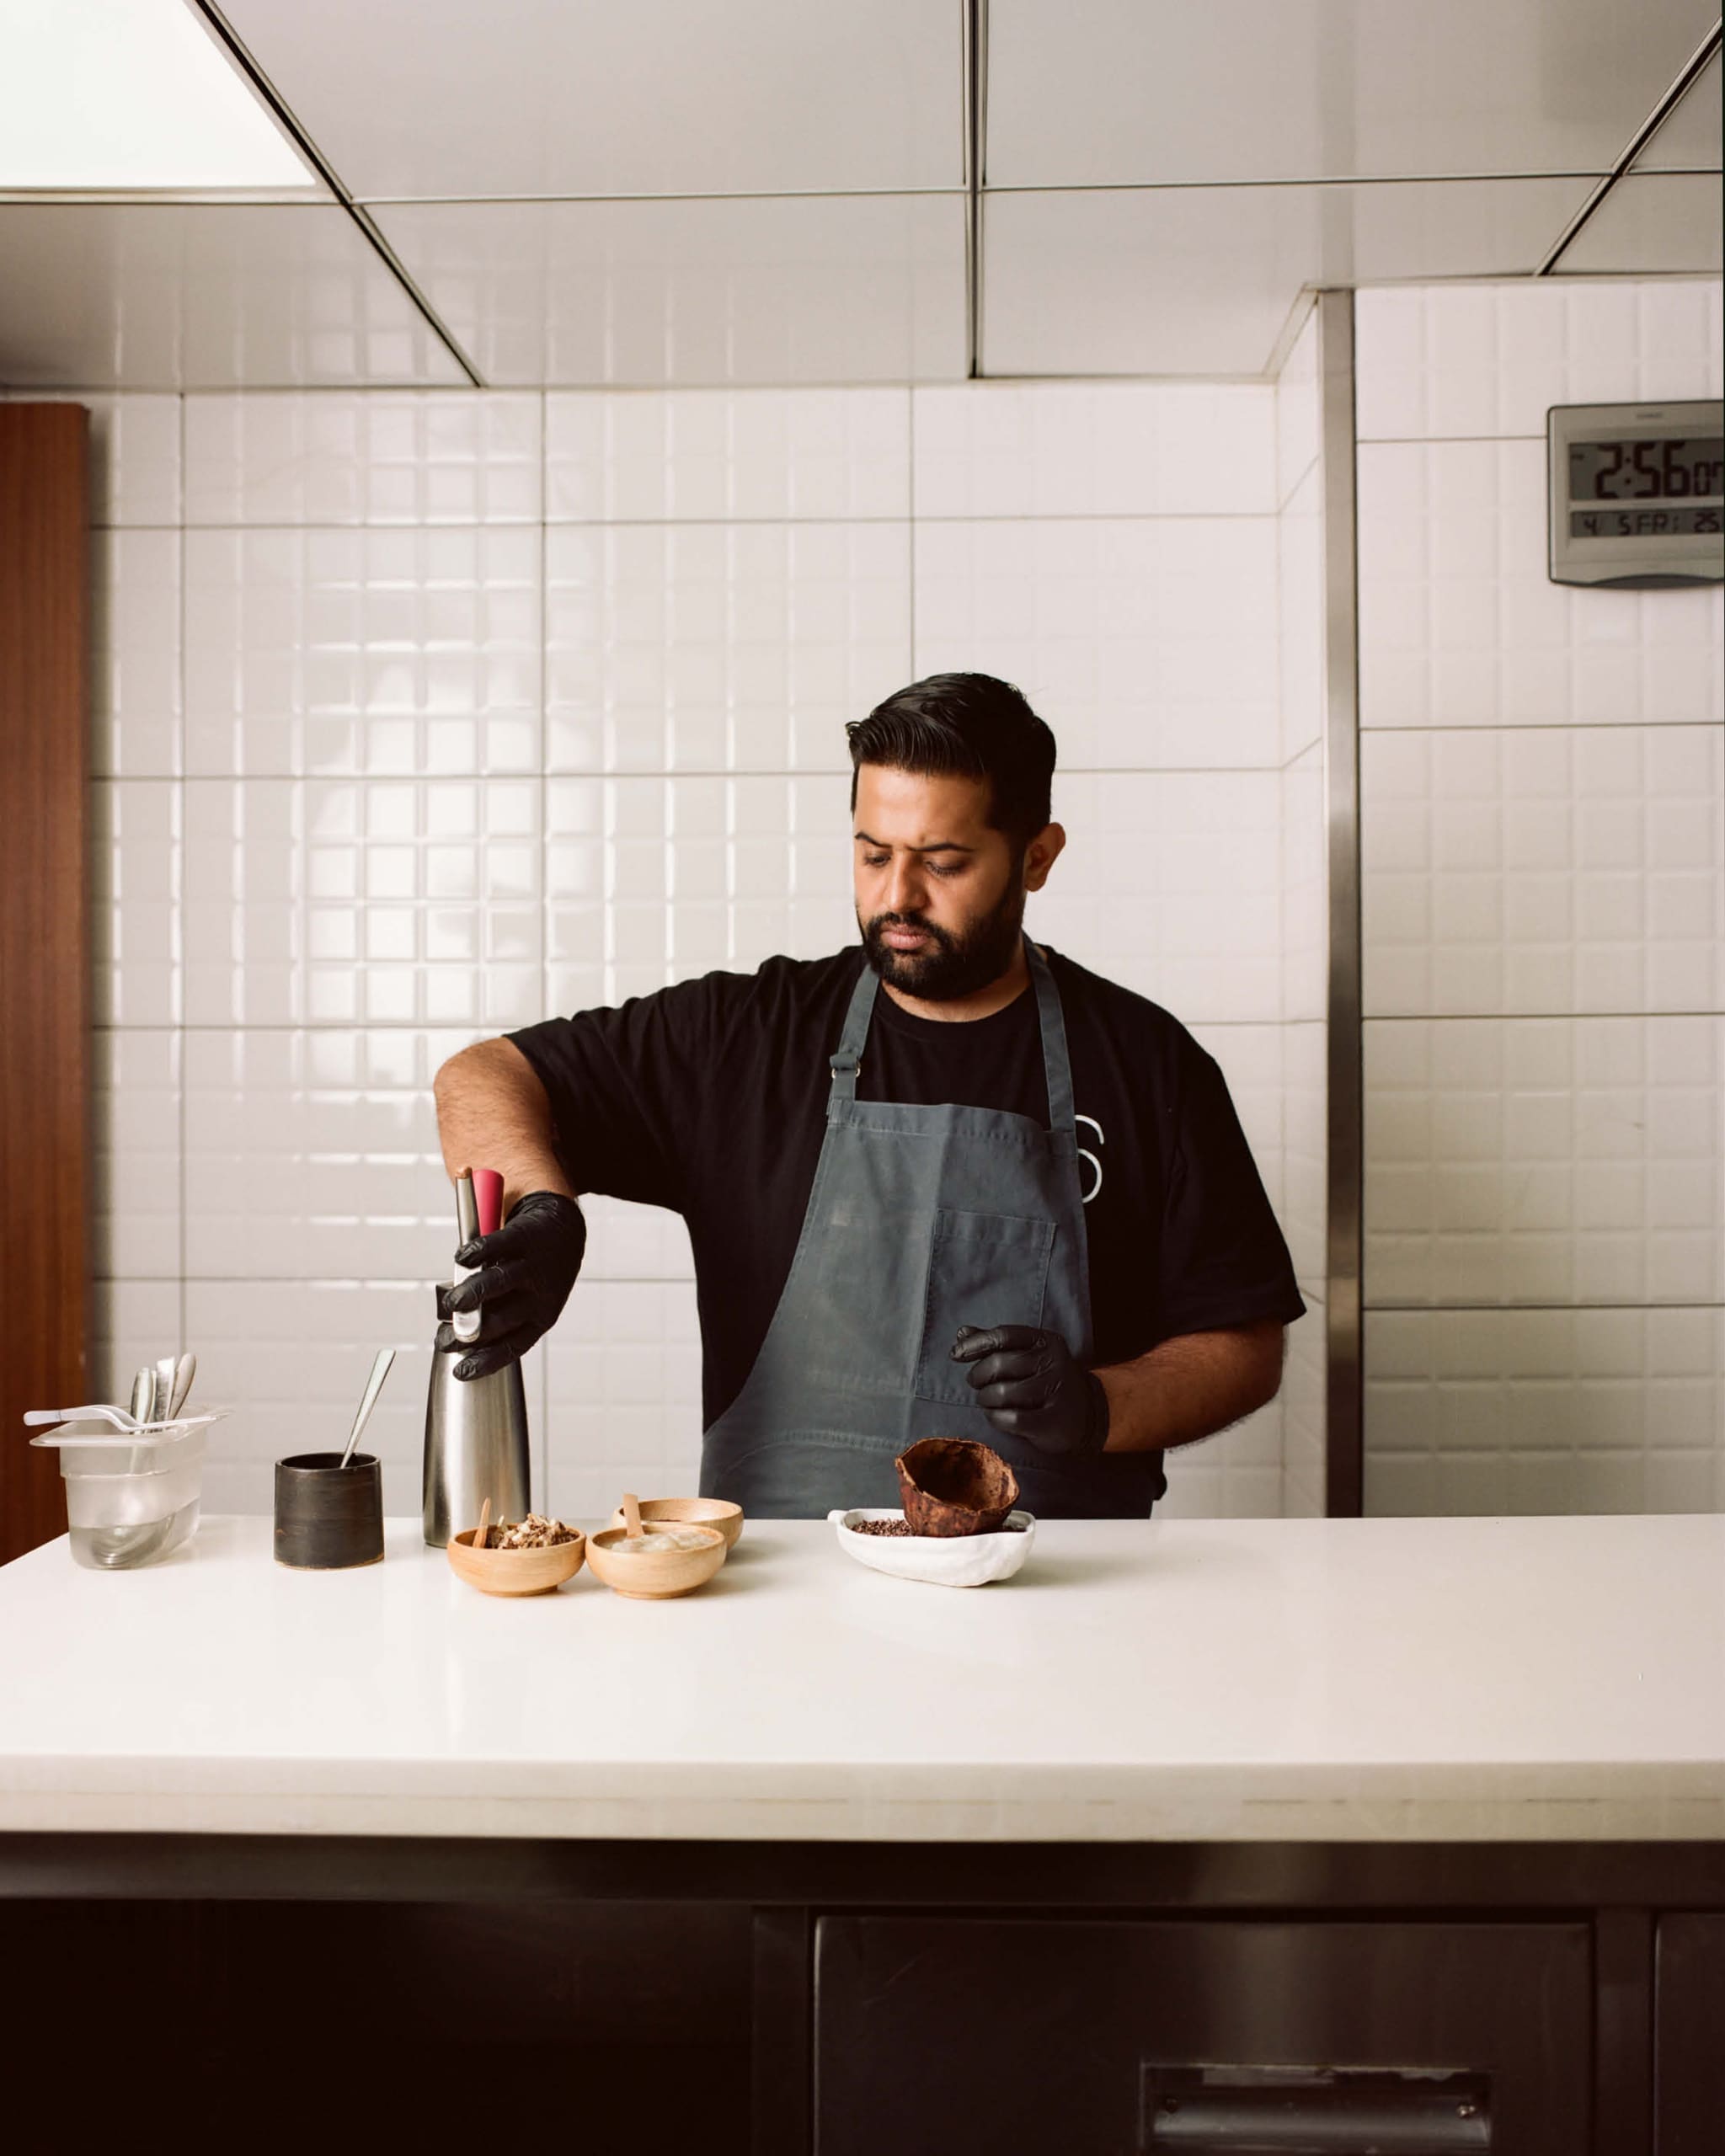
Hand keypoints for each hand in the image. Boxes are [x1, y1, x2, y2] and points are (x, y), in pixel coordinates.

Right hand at [437, 1191, 585, 1378]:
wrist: (563, 1232)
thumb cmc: (535, 1277)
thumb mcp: (527, 1304)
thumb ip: (495, 1317)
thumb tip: (454, 1338)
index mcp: (541, 1318)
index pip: (513, 1346)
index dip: (486, 1361)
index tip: (461, 1372)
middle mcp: (540, 1295)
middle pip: (502, 1319)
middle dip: (471, 1332)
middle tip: (446, 1337)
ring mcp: (532, 1265)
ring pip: (500, 1282)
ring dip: (471, 1294)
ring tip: (451, 1303)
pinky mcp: (523, 1237)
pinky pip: (497, 1245)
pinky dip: (477, 1252)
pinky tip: (462, 1259)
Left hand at [950, 1324, 1109, 1456]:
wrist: (1088, 1414)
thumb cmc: (1047, 1380)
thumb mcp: (1029, 1355)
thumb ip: (997, 1344)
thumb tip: (961, 1333)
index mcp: (1047, 1341)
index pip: (1003, 1335)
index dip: (975, 1344)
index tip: (955, 1354)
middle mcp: (1055, 1362)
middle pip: (999, 1364)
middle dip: (978, 1376)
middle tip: (977, 1384)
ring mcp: (1056, 1390)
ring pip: (1002, 1393)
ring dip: (985, 1399)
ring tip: (987, 1401)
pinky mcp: (1053, 1420)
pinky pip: (1010, 1418)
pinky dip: (995, 1418)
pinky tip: (996, 1416)